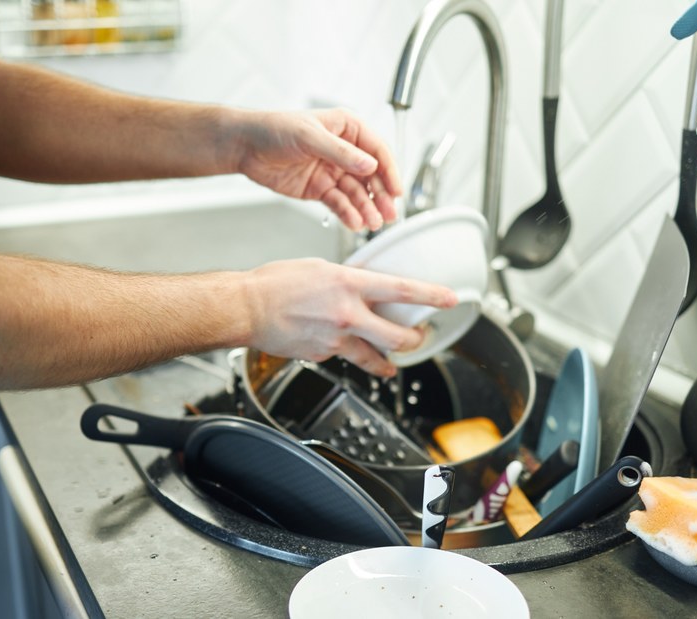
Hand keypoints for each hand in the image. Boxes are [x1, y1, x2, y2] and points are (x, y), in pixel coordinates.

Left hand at [235, 109, 402, 230]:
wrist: (245, 146)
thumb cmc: (274, 129)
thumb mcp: (309, 136)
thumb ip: (341, 153)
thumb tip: (369, 166)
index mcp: (347, 129)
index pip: (377, 150)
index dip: (389, 171)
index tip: (396, 190)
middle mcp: (344, 150)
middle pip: (371, 176)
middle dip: (380, 195)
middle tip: (389, 214)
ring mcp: (333, 171)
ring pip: (357, 193)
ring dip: (366, 208)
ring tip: (372, 223)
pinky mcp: (320, 189)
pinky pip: (339, 203)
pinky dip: (348, 214)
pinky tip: (355, 222)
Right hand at [243, 258, 457, 376]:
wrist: (246, 309)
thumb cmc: (275, 284)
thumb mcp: (319, 268)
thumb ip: (347, 278)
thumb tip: (364, 285)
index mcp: (348, 285)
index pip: (401, 289)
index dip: (431, 295)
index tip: (449, 299)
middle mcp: (347, 315)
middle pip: (398, 336)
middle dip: (415, 339)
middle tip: (420, 336)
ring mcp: (336, 339)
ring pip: (376, 358)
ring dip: (389, 362)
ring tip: (393, 363)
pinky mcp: (322, 356)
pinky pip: (344, 357)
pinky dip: (349, 354)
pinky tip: (342, 347)